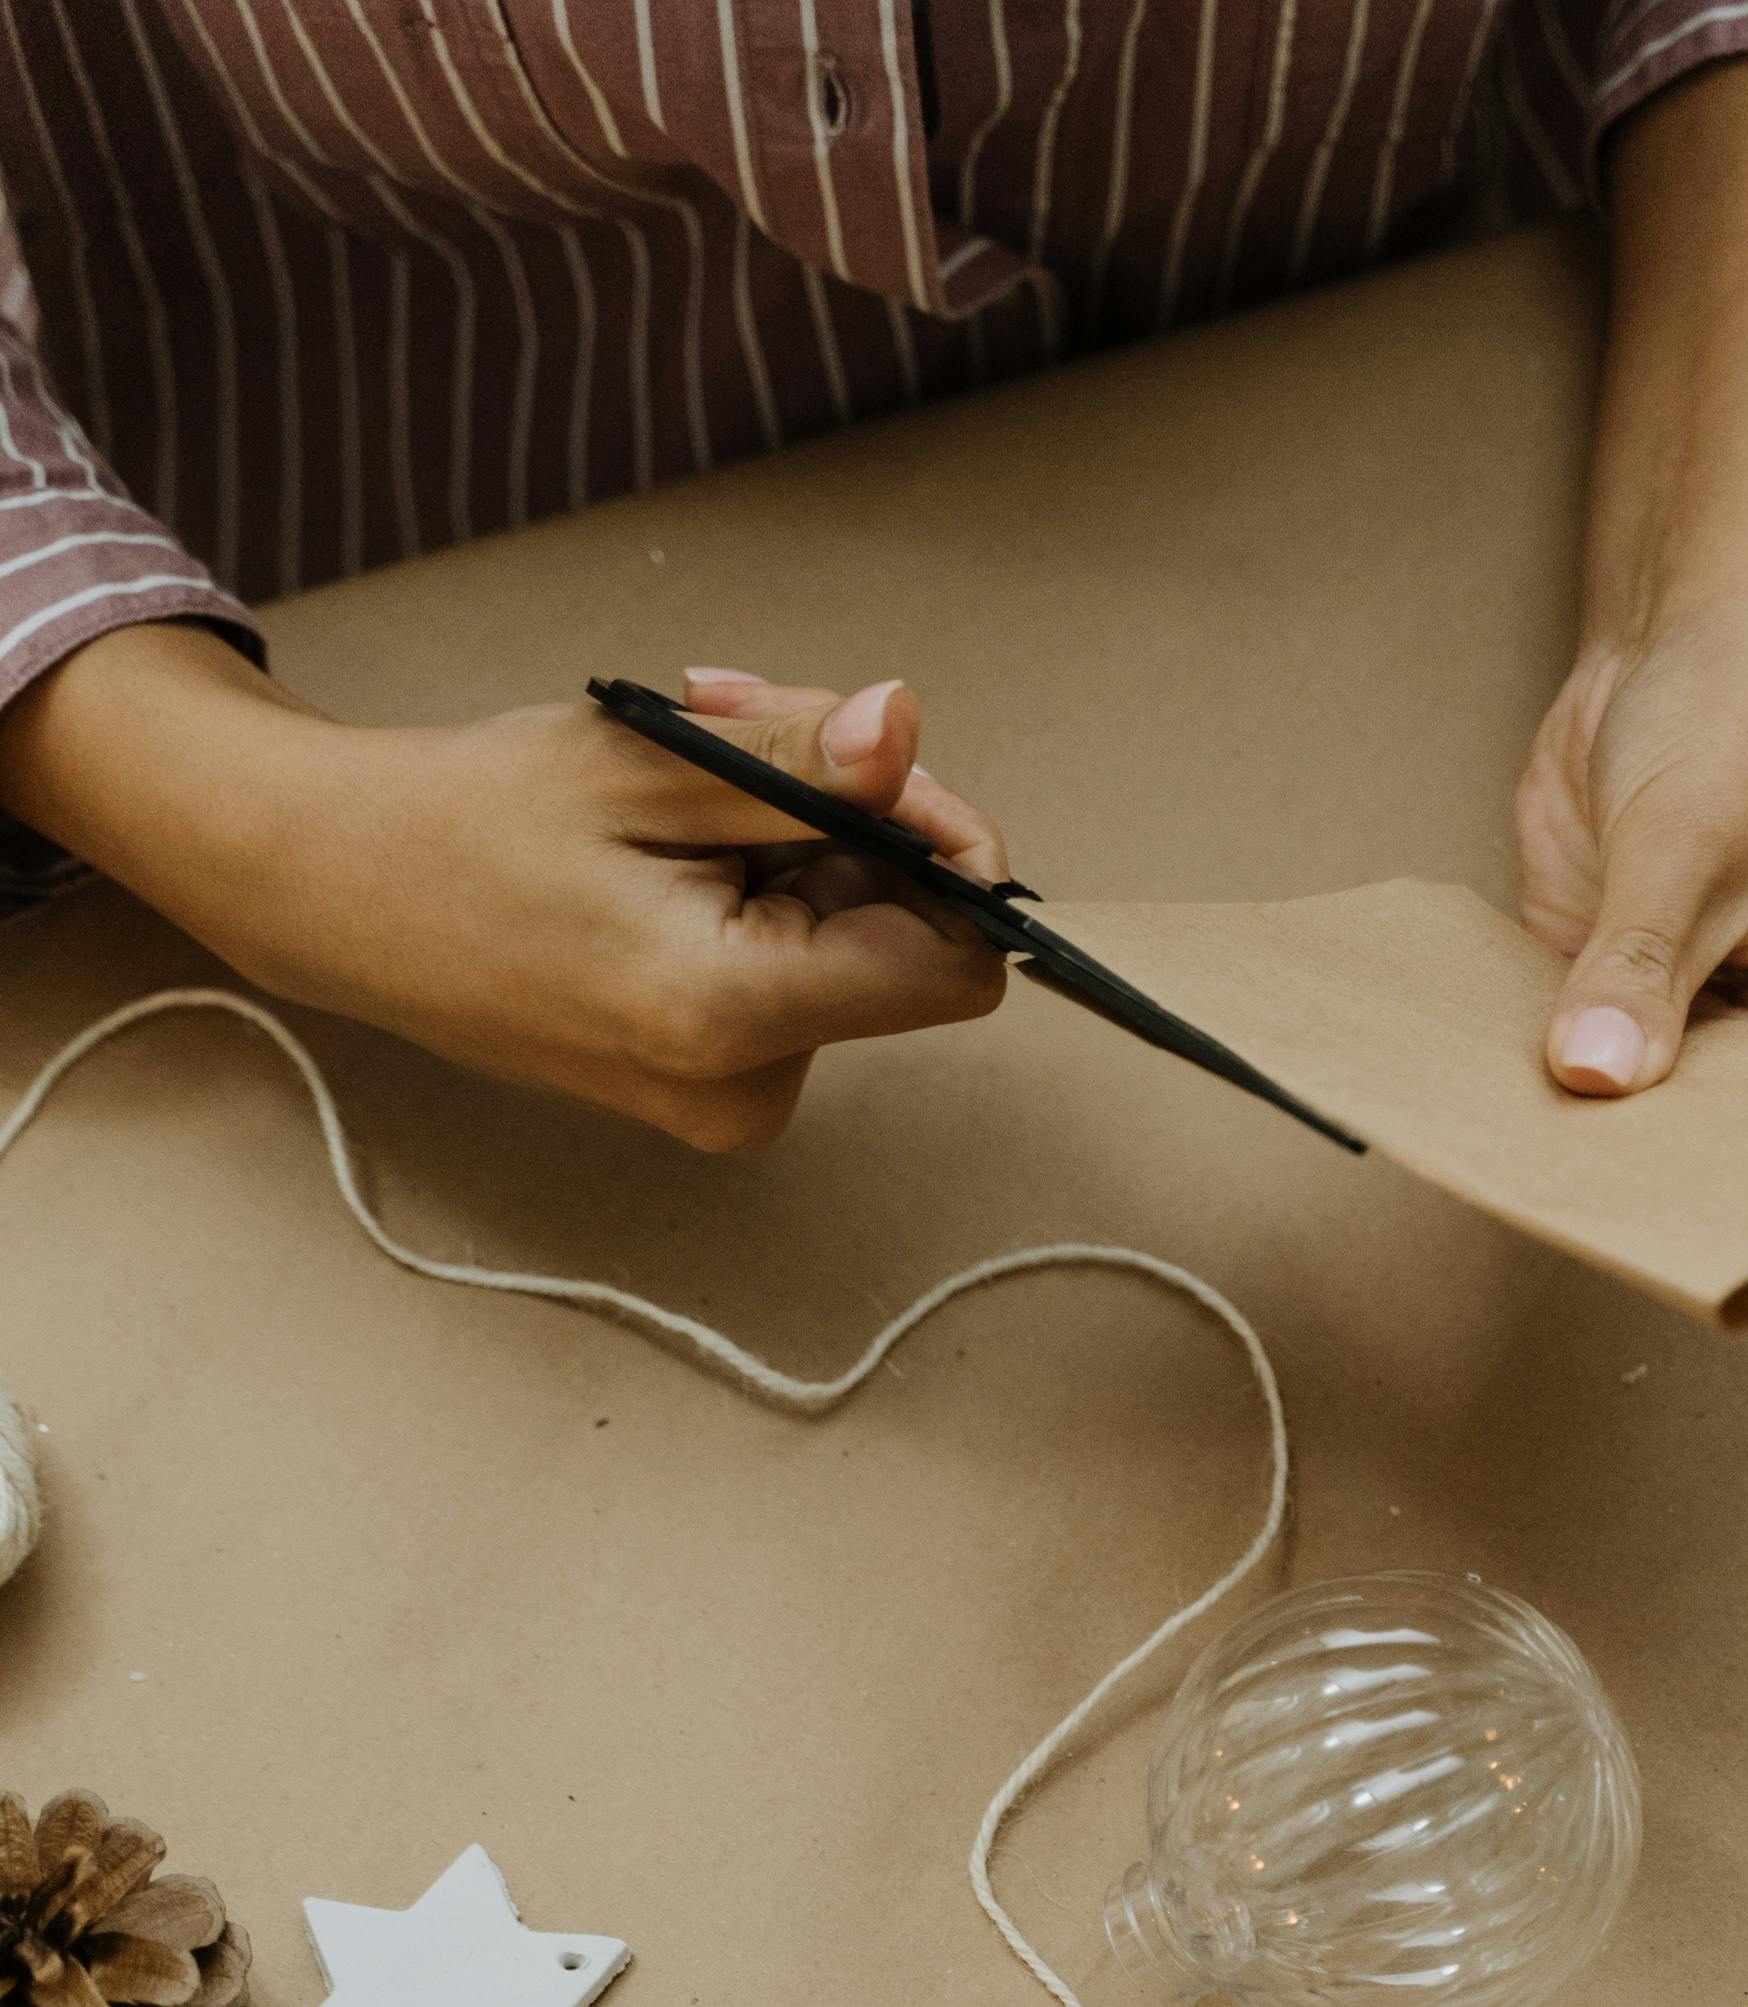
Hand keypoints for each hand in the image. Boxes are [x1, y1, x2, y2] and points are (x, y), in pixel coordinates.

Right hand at [0, 626, 1009, 1146]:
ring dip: (791, 834)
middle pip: (901, 940)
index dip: (946, 851)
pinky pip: (791, 970)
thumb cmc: (469, 823)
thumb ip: (795, 761)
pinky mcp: (708, 1088)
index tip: (880, 767)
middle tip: (735, 715)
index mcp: (732, 1016)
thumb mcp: (645, 759)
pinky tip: (668, 837)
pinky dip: (756, 884)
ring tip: (676, 775)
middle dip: (849, 815)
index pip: (955, 963)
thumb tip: (907, 733)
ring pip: (846, 943)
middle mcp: (744, 1089)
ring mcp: (727, 1101)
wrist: (344, 898)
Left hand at [1537, 56, 1747, 1097]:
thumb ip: (1639, 962)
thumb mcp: (1685, 836)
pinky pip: (1604, 1086)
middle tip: (1586, 1201)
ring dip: (1603, 1136)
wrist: (1683, 638)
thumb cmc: (1743, 708)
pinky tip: (1509, 1118)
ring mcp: (1738, 1039)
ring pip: (1667, 1130)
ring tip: (1538, 1165)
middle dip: (1667, 1164)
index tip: (1671, 1210)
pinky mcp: (1653, 1021)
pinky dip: (1559, 1095)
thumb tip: (1594, 1073)